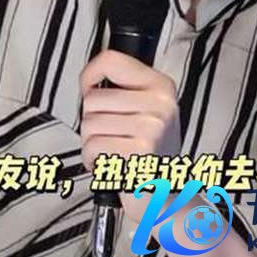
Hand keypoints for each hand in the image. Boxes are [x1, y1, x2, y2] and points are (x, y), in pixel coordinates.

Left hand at [79, 49, 181, 222]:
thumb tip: (88, 80)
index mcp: (161, 85)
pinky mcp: (139, 152)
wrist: (167, 197)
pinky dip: (93, 160)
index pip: (112, 60)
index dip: (89, 74)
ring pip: (88, 123)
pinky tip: (111, 164)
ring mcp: (152, 127)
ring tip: (112, 151)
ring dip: (91, 143)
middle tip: (111, 135)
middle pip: (93, 98)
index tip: (88, 89)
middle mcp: (160, 103)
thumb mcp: (147, 110)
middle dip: (91, 121)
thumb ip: (123, 90)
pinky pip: (92, 146)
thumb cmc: (149, 152)